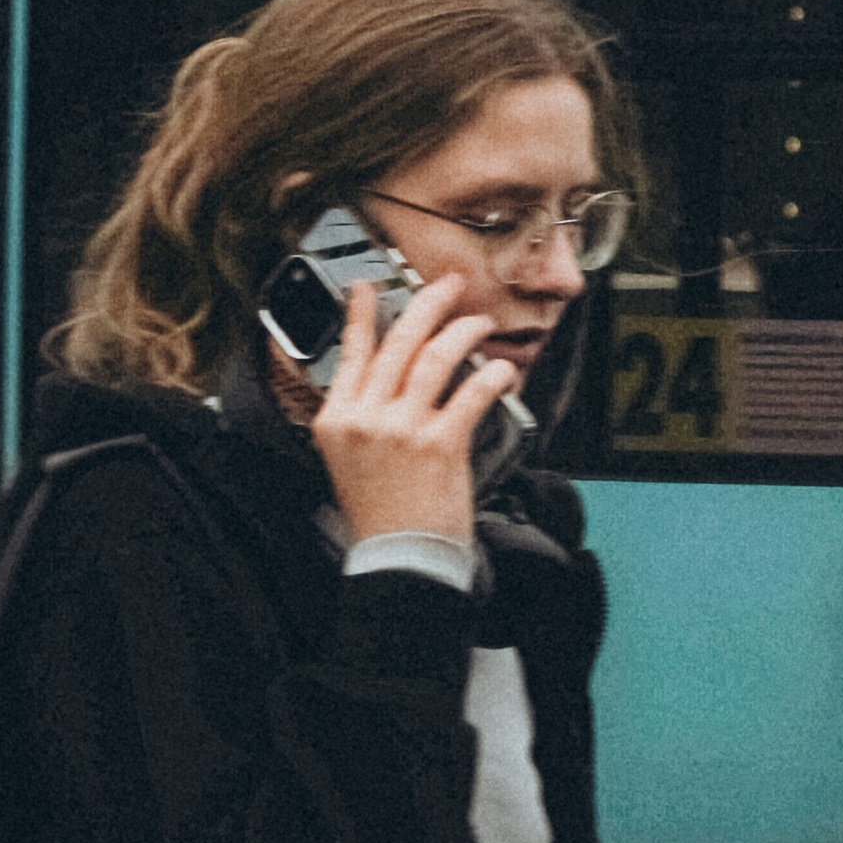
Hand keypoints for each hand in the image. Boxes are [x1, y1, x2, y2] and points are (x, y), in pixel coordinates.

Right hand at [311, 272, 516, 549]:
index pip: (352, 352)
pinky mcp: (439, 443)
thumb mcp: (350, 458)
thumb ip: (363, 415)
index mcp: (338, 419)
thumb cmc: (381, 512)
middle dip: (429, 304)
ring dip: (465, 332)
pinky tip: (503, 370)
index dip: (362, 314)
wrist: (399, 556)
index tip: (369, 287)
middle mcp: (366, 418)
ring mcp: (402, 429)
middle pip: (399, 343)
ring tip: (480, 324)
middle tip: (450, 286)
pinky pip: (472, 392)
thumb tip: (390, 374)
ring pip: (436, 357)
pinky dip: (494, 375)